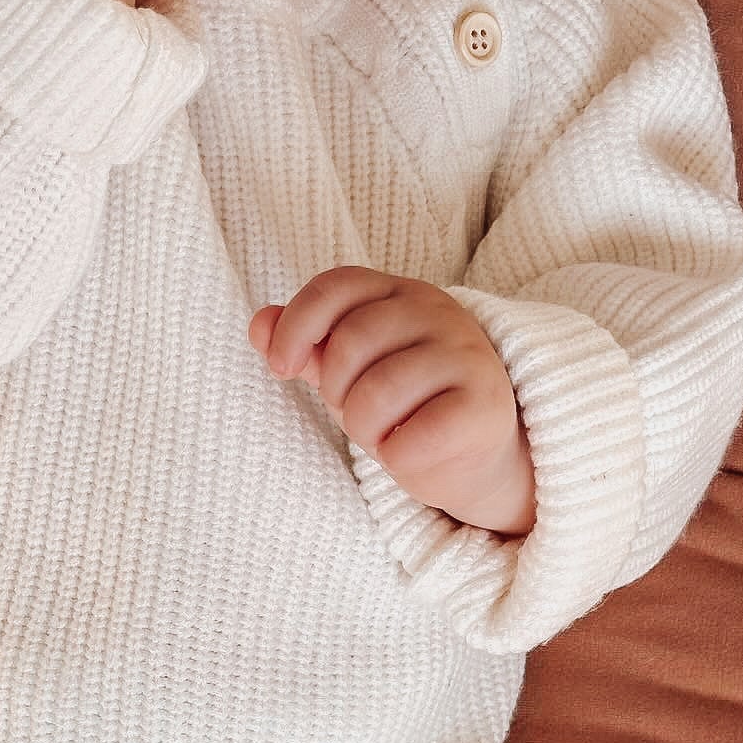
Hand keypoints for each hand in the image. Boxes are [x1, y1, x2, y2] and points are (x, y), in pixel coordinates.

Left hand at [249, 268, 537, 537]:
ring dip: (367, 430)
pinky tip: (414, 449)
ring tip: (386, 433)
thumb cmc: (405, 404)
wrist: (475, 451)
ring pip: (377, 394)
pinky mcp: (484, 406)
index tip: (280, 367)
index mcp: (400, 293)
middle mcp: (438, 312)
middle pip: (351, 343)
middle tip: (358, 413)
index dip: (296, 325)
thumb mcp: (350, 370)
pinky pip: (412, 438)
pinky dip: (398, 456)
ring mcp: (466, 355)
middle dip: (337, 392)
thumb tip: (258, 324)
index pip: (336, 286)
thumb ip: (307, 343)